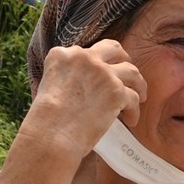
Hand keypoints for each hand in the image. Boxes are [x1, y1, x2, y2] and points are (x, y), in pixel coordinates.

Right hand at [0, 39, 146, 183]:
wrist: (52, 134)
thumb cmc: (44, 120)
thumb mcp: (45, 87)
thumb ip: (62, 79)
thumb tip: (74, 87)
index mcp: (62, 55)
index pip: (85, 52)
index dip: (95, 63)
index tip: (99, 75)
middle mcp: (84, 57)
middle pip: (113, 49)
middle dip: (123, 59)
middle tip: (126, 74)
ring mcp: (103, 73)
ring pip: (131, 71)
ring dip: (137, 84)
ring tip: (139, 97)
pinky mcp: (116, 91)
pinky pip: (133, 98)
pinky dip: (134, 111)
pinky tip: (131, 120)